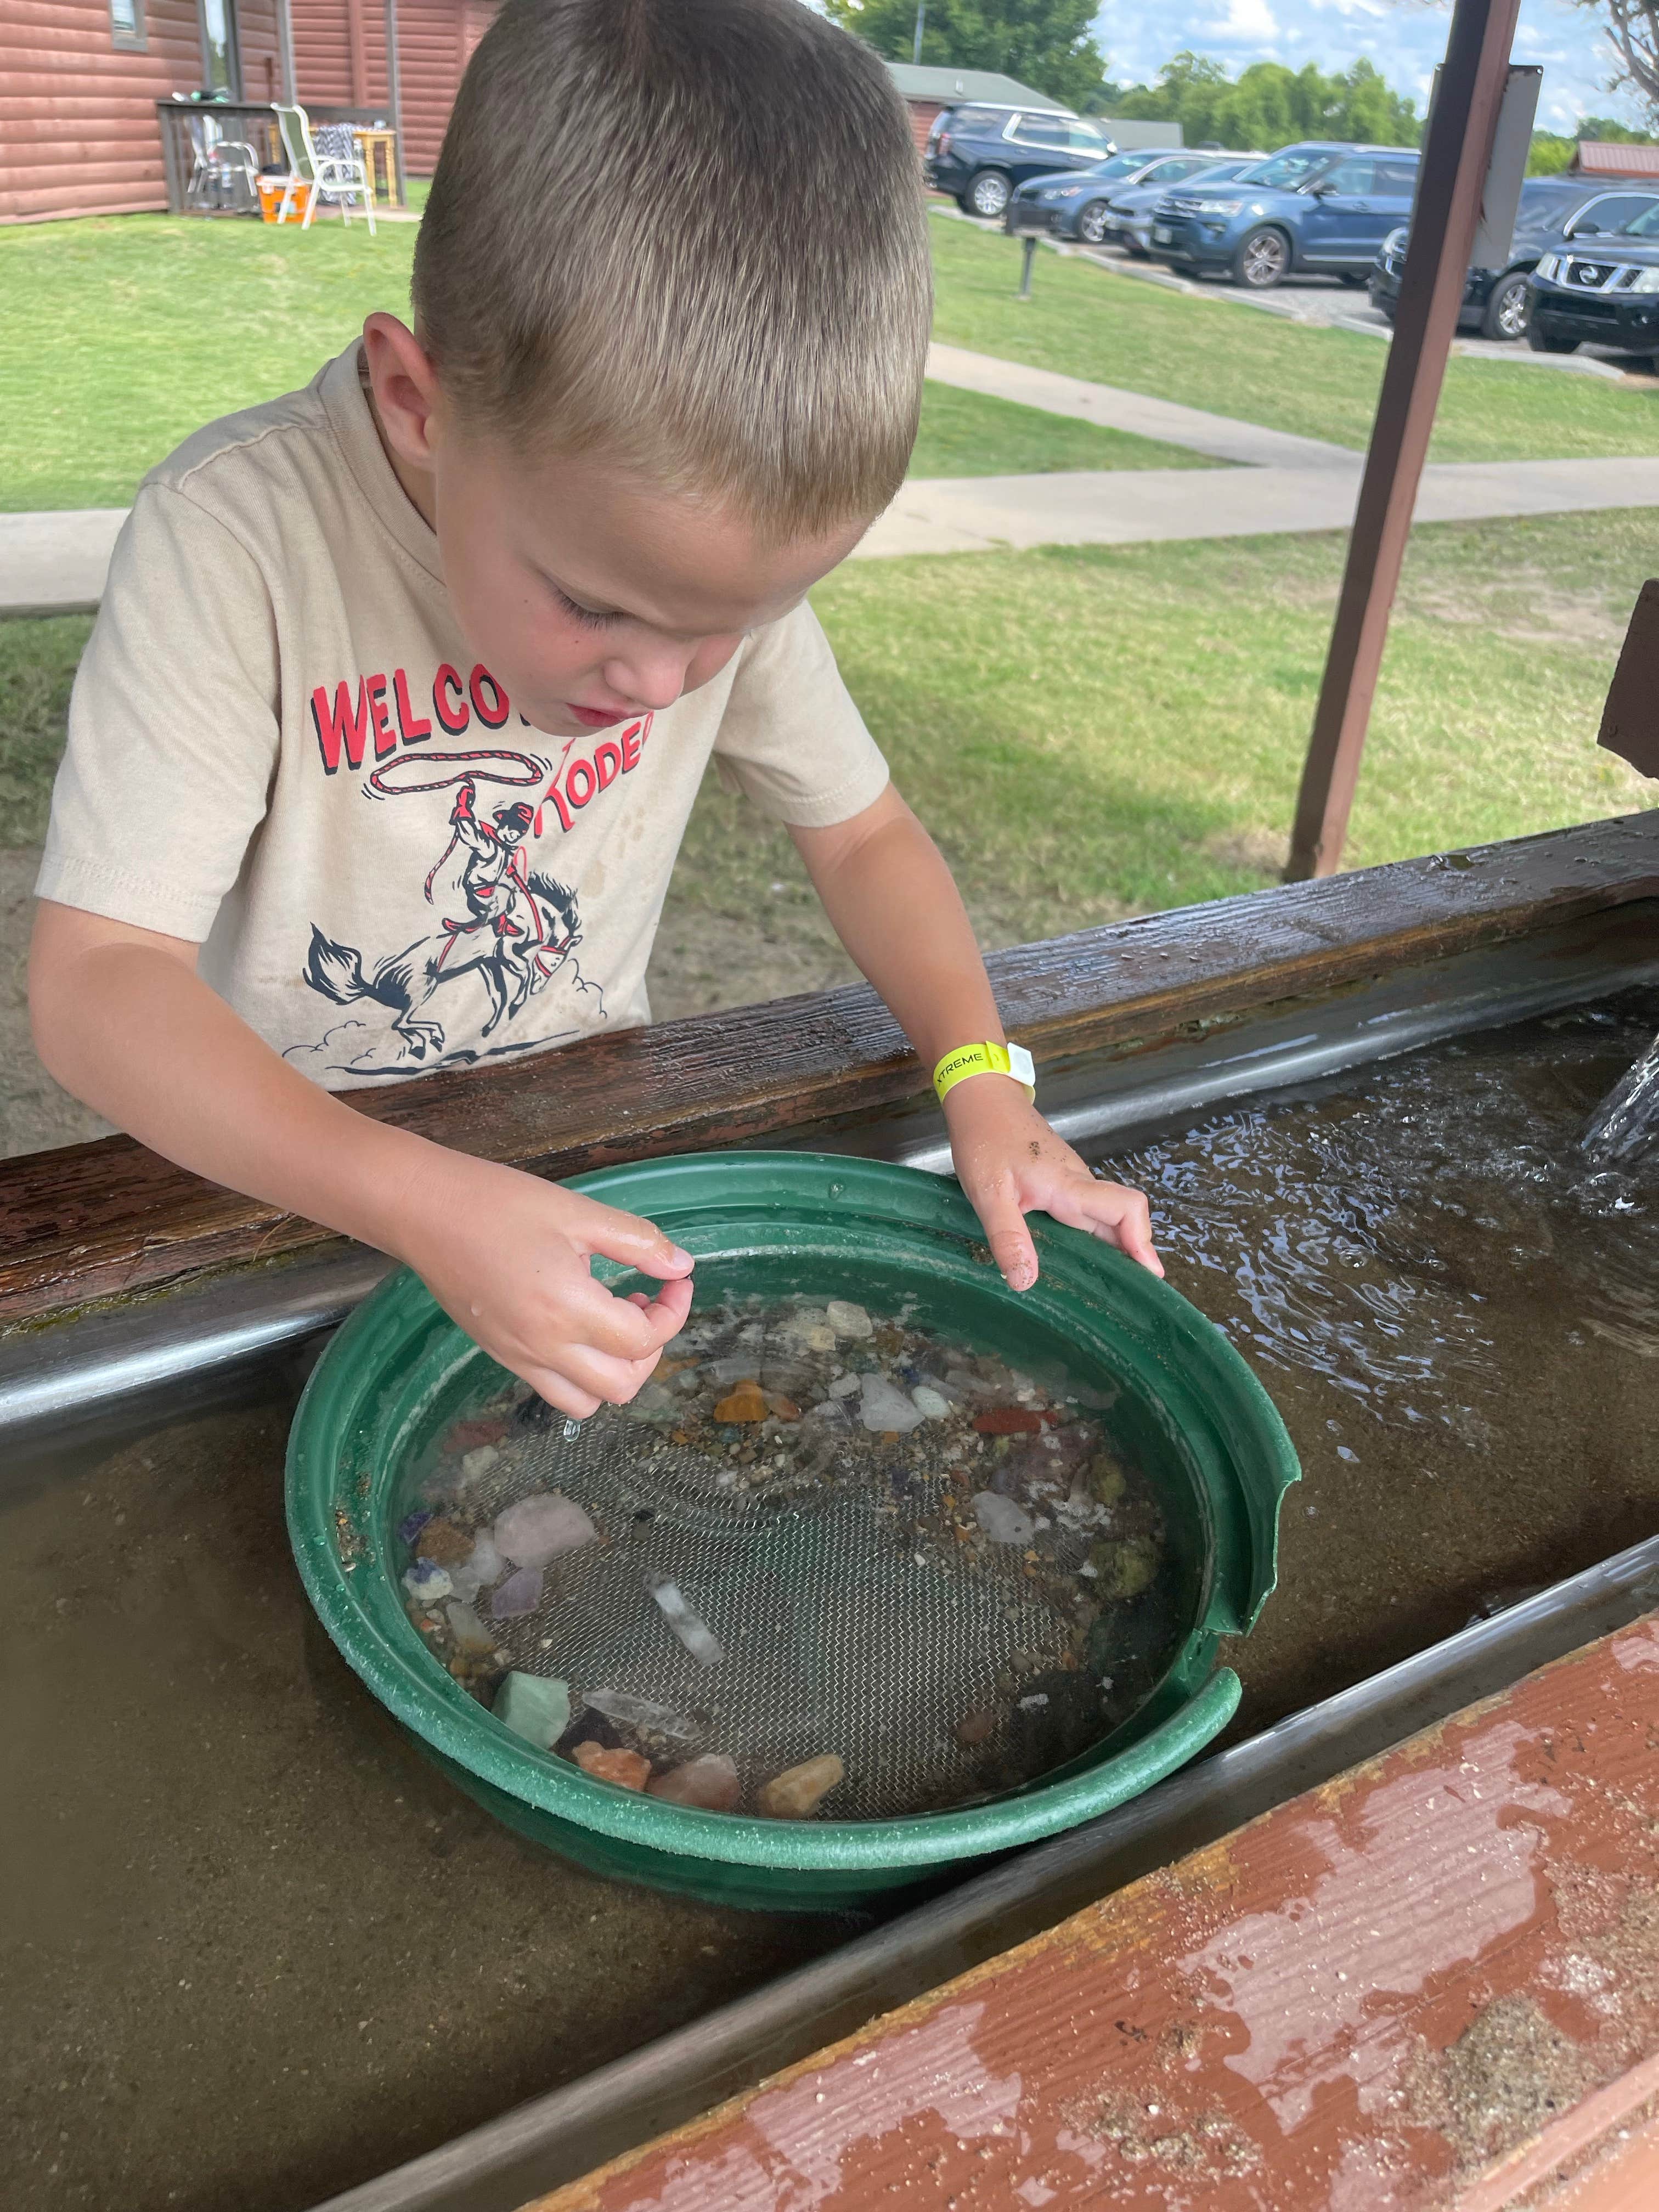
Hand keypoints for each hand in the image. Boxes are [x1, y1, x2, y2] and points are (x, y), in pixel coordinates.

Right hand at [392, 1150, 693, 1418]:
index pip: (642, 1339)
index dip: (673, 1312)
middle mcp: (543, 1346)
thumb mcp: (578, 1212)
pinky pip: (552, 1390)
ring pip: (586, 1402)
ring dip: (615, 1371)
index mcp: (567, 1308)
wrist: (424, 1211)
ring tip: (613, 1321)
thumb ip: (637, 1242)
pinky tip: (578, 1326)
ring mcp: (518, 1357)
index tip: (675, 1280)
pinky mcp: (500, 1355)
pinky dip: (580, 1374)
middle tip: (647, 1303)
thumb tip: (681, 1266)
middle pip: (622, 1385)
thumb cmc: (499, 1203)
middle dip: (650, 1349)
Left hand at [943, 1077, 1161, 1291]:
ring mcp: (1072, 1180)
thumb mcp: (987, 1193)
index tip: (1148, 1277)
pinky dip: (1095, 1236)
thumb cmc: (984, 1140)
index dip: (1142, 1242)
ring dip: (1116, 1247)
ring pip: (1107, 1216)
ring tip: (1111, 1287)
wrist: (981, 1097)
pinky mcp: (1060, 1181)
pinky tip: (1080, 1259)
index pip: (1127, 1208)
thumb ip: (1007, 1236)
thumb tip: (1026, 1281)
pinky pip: (1088, 1211)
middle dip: (1133, 1255)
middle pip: (1123, 1219)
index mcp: (1069, 1186)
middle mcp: (1079, 1183)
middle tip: (1130, 1296)